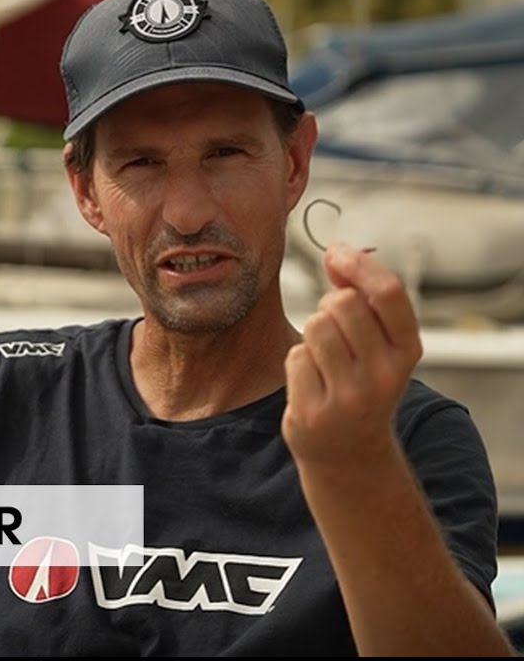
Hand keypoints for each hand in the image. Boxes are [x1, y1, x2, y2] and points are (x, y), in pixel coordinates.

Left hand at [282, 245, 423, 467]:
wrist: (349, 453)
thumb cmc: (360, 382)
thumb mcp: (379, 345)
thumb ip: (362, 297)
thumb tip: (337, 251)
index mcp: (408, 351)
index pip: (388, 293)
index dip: (359, 264)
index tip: (336, 251)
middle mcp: (384, 375)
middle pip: (342, 304)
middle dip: (329, 306)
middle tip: (334, 330)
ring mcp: (349, 396)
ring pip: (315, 327)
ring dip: (312, 335)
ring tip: (325, 359)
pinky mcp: (315, 412)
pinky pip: (295, 357)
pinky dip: (298, 363)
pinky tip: (312, 383)